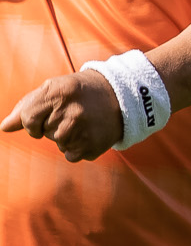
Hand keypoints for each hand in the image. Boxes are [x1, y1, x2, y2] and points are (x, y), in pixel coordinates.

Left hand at [3, 68, 121, 162]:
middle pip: (45, 133)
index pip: (28, 118)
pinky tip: (90, 133)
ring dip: (66, 138)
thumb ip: (27, 106)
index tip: (43, 120)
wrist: (123, 94)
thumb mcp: (54, 89)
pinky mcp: (94, 145)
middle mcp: (71, 111)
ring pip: (59, 144)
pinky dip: (78, 147)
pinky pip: (72, 155)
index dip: (32, 123)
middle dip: (53, 126)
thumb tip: (4, 127)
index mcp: (57, 93)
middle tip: (73, 114)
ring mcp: (83, 129)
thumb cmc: (81, 91)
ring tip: (83, 123)